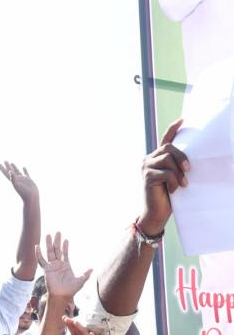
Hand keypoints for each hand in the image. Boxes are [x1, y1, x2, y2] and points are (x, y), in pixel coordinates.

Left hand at [0, 161, 38, 201]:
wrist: (32, 198)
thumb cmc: (24, 193)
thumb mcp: (17, 185)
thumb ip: (13, 179)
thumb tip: (9, 171)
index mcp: (13, 181)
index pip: (6, 173)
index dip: (2, 168)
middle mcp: (17, 180)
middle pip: (11, 171)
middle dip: (7, 166)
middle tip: (4, 160)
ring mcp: (23, 180)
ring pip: (17, 172)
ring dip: (14, 167)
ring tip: (11, 163)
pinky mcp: (29, 180)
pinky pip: (26, 173)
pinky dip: (25, 170)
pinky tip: (23, 167)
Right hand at [36, 232, 92, 297]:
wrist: (62, 296)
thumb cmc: (70, 290)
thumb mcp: (80, 281)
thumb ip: (85, 274)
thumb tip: (92, 269)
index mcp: (65, 266)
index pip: (65, 253)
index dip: (65, 246)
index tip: (66, 239)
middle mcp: (58, 265)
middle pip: (57, 250)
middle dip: (57, 241)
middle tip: (58, 232)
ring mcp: (51, 266)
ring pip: (49, 252)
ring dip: (49, 244)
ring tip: (48, 234)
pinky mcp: (46, 270)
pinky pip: (41, 260)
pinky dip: (38, 253)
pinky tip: (37, 246)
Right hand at [140, 119, 188, 233]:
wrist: (156, 214)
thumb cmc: (167, 196)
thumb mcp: (174, 177)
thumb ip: (175, 166)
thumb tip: (187, 160)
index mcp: (156, 159)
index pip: (164, 140)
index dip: (172, 129)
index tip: (182, 120)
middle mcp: (148, 160)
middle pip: (168, 147)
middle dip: (181, 157)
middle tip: (189, 169)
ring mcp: (146, 167)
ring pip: (167, 159)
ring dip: (178, 172)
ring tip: (182, 184)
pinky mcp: (147, 177)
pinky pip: (166, 173)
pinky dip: (174, 181)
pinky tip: (174, 190)